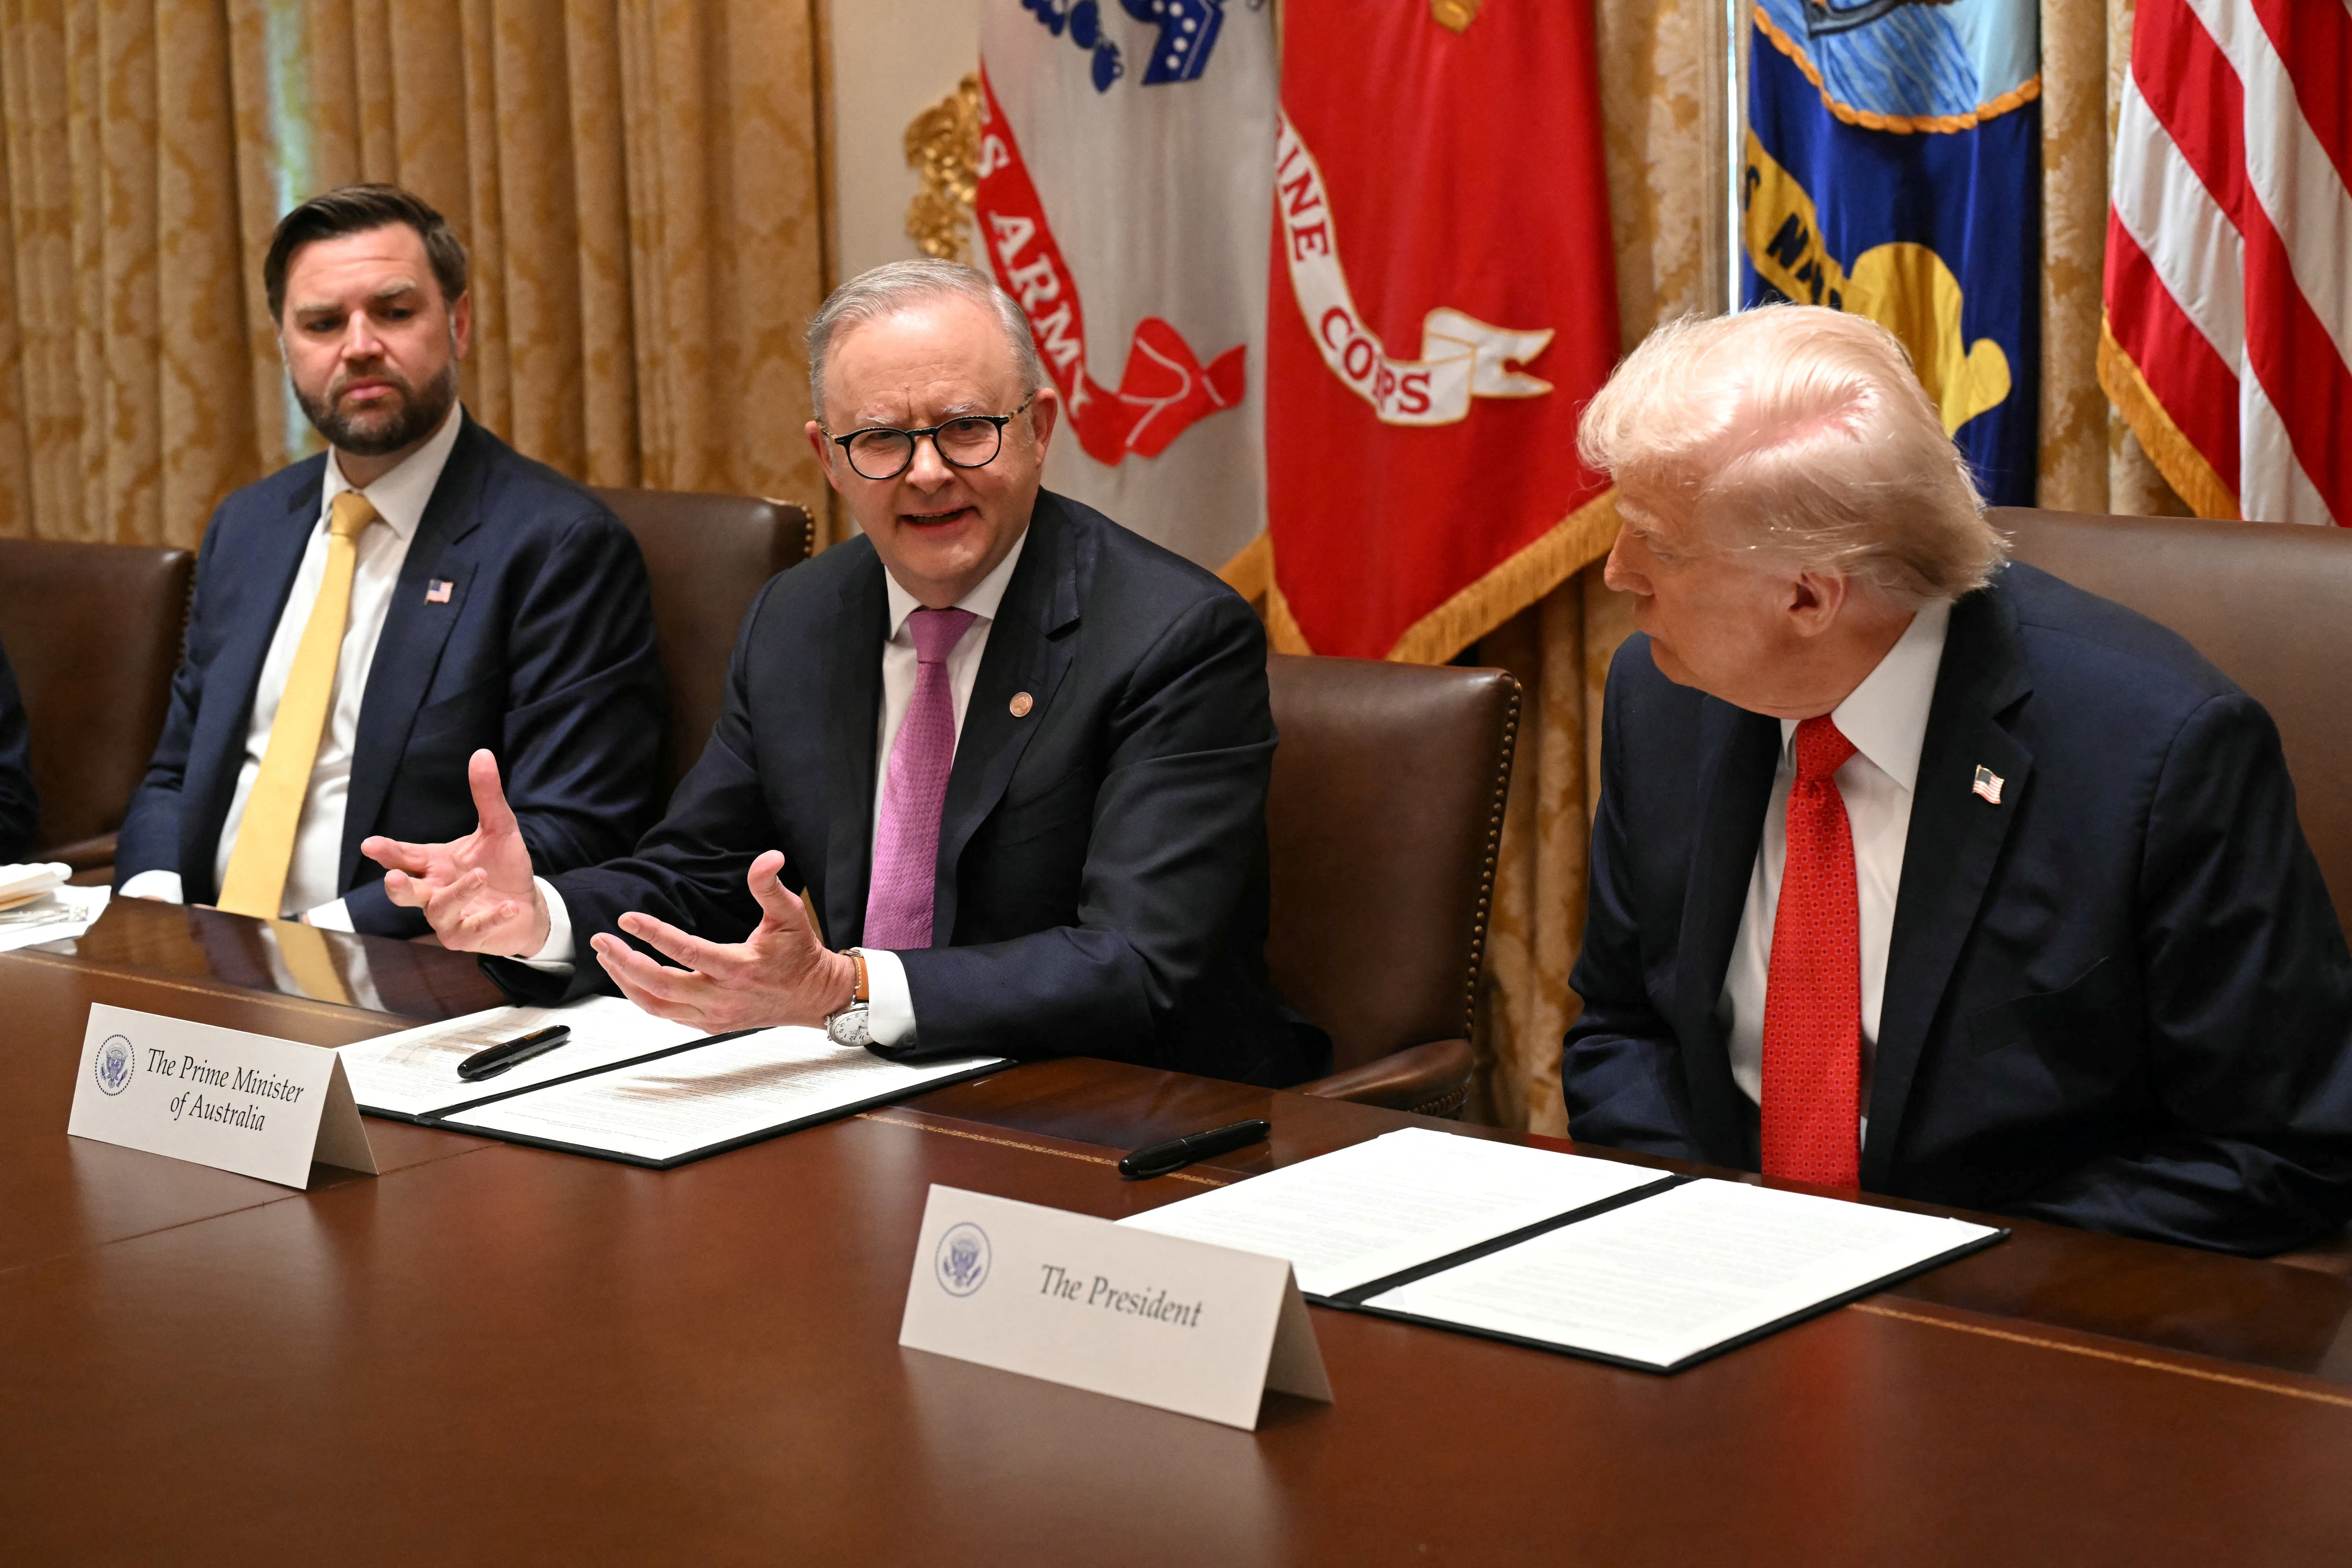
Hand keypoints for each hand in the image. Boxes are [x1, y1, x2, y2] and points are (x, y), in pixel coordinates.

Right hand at [362, 749, 546, 955]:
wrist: (527, 906)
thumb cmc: (503, 867)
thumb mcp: (499, 828)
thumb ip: (487, 796)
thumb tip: (482, 753)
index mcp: (433, 863)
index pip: (404, 855)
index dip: (386, 851)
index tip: (370, 845)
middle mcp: (433, 891)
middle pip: (404, 892)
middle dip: (397, 886)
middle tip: (394, 877)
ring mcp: (447, 918)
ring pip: (438, 910)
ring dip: (458, 893)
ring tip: (480, 876)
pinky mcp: (467, 937)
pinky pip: (471, 930)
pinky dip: (488, 918)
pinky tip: (507, 906)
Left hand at [591, 850, 856, 1031]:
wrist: (813, 997)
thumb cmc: (800, 955)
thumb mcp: (791, 915)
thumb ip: (771, 886)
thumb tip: (768, 858)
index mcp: (739, 968)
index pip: (687, 952)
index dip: (654, 934)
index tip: (627, 919)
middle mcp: (723, 997)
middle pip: (660, 984)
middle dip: (625, 961)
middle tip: (601, 940)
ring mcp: (714, 1015)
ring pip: (656, 1005)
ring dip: (626, 981)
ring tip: (608, 957)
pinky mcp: (709, 1025)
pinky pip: (666, 1014)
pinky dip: (642, 997)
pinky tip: (630, 978)